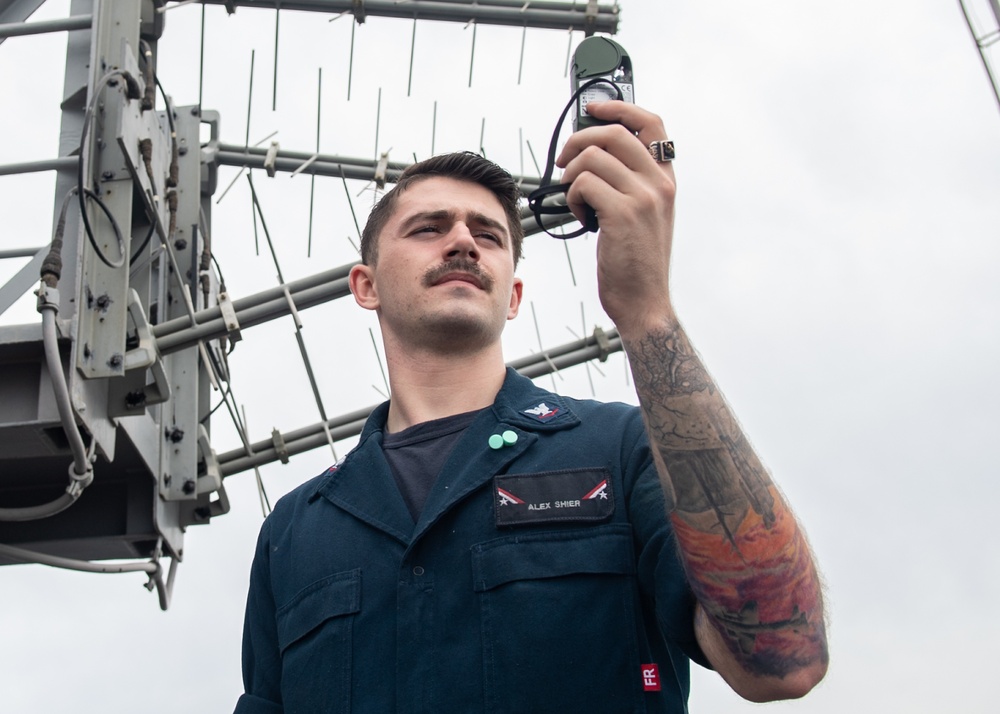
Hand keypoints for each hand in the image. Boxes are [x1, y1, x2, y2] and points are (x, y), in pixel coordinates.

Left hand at [556, 101, 676, 337]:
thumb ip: (631, 184)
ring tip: (575, 200)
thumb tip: (594, 154)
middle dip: (577, 141)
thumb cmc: (637, 263)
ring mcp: (643, 197)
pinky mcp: (622, 214)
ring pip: (591, 158)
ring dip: (570, 177)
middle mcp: (659, 184)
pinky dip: (572, 198)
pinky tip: (582, 218)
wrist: (645, 302)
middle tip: (564, 162)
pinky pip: (582, 184)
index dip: (619, 108)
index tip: (594, 109)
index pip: (651, 123)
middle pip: (612, 133)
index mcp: (666, 180)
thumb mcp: (645, 216)